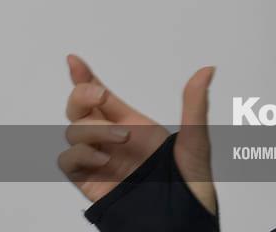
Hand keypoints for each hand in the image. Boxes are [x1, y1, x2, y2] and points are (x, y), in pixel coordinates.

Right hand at [57, 54, 218, 215]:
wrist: (179, 217)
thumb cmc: (191, 181)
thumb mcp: (195, 139)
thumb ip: (195, 104)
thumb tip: (207, 70)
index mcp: (133, 123)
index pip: (101, 96)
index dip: (84, 77)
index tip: (73, 60)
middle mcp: (112, 139)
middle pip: (79, 107)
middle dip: (83, 94)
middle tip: (101, 97)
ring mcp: (99, 159)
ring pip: (74, 130)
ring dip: (94, 129)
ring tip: (122, 140)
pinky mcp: (90, 180)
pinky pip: (68, 160)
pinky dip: (80, 153)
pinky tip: (103, 159)